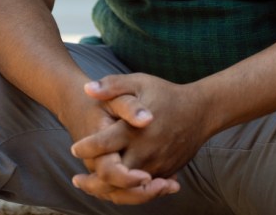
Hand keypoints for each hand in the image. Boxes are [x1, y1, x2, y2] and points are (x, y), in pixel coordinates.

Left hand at [69, 73, 210, 202]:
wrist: (201, 111)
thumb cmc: (166, 95)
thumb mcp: (139, 82)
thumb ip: (112, 85)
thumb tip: (87, 89)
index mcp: (134, 129)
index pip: (103, 145)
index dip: (86, 148)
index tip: (74, 148)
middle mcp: (145, 151)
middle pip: (113, 176)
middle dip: (92, 181)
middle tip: (76, 180)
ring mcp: (157, 164)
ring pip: (128, 189)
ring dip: (107, 191)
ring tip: (90, 187)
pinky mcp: (165, 172)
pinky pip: (144, 189)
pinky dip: (127, 192)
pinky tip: (113, 188)